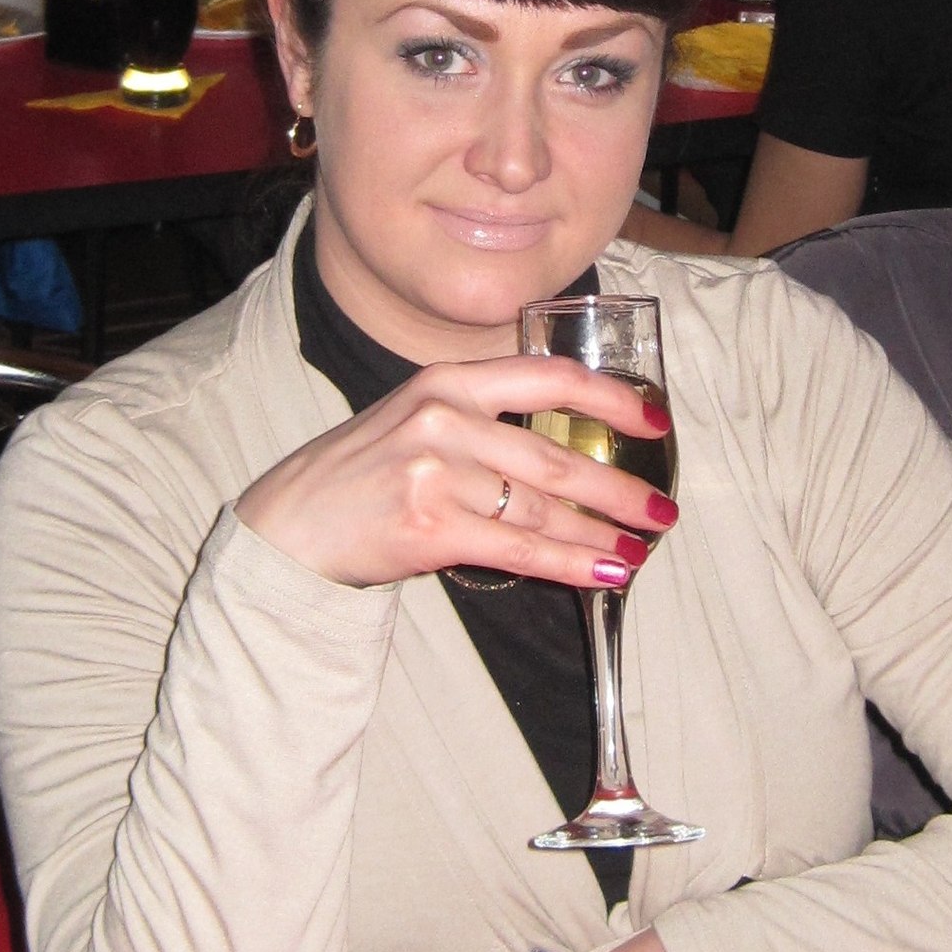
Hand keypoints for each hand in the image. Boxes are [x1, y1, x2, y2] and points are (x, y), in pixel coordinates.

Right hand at [233, 354, 678, 588]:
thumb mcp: (415, 419)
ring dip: (599, 537)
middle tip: (661, 510)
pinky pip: (519, 550)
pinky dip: (570, 565)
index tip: (656, 422)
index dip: (611, 399)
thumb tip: (568, 462)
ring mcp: (436, 472)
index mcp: (448, 381)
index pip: (548, 377)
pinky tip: (603, 573)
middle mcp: (445, 418)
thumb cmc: (361, 475)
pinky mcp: (430, 526)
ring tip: (636, 552)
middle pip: (556, 457)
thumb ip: (483, 423)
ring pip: (543, 511)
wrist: (290, 524)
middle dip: (619, 491)